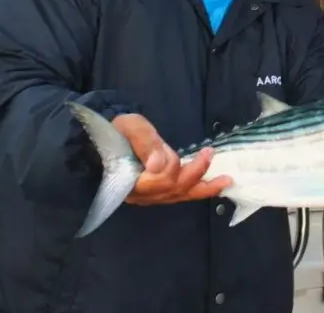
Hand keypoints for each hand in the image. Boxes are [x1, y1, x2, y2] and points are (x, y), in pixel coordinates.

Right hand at [111, 113, 232, 204]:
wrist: (98, 145)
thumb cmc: (112, 134)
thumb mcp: (128, 127)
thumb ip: (144, 141)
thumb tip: (160, 162)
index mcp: (130, 178)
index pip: (160, 178)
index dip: (172, 164)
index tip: (176, 147)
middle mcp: (140, 193)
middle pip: (173, 188)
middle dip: (196, 173)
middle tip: (211, 154)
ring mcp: (147, 196)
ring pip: (178, 195)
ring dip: (202, 188)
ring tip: (225, 180)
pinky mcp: (154, 195)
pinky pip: (177, 196)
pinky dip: (195, 191)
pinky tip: (209, 185)